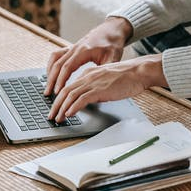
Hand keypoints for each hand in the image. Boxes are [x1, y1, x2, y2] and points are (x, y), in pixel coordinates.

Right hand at [45, 16, 132, 95]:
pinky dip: (52, 64)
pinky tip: (51, 74)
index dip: (61, 80)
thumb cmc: (113, 43)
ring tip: (47, 86)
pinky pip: (57, 55)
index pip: (67, 67)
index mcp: (84, 51)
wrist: (112, 29)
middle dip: (51, 79)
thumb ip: (104, 72)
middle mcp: (75, 48)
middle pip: (57, 64)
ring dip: (49, 72)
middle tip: (47, 93)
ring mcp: (72, 46)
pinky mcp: (72, 47)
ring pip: (55, 59)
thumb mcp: (113, 58)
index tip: (57, 91)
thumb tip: (100, 87)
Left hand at [48, 55, 165, 121]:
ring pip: (71, 95)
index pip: (70, 86)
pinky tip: (69, 113)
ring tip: (57, 118)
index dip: (61, 98)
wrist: (138, 72)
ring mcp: (93, 82)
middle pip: (66, 91)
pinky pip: (82, 99)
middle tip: (51, 115)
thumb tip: (90, 100)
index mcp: (89, 73)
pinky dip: (73, 107)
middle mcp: (88, 77)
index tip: (57, 108)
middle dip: (56, 105)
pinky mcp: (99, 89)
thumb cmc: (127, 77)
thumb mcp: (107, 81)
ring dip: (62, 108)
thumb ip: (97, 88)